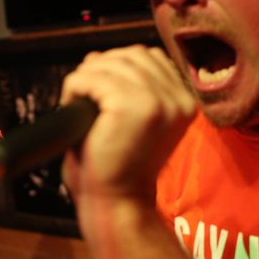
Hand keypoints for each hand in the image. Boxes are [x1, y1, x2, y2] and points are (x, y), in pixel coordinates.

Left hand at [59, 45, 194, 204]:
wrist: (118, 203)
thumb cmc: (120, 168)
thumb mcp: (132, 120)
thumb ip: (123, 86)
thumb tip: (96, 57)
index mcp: (184, 102)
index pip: (149, 58)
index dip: (119, 67)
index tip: (102, 92)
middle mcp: (177, 99)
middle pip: (130, 55)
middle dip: (101, 69)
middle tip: (85, 97)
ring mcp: (157, 100)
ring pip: (109, 63)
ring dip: (86, 79)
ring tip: (79, 105)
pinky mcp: (131, 104)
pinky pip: (90, 78)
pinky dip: (74, 89)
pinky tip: (74, 109)